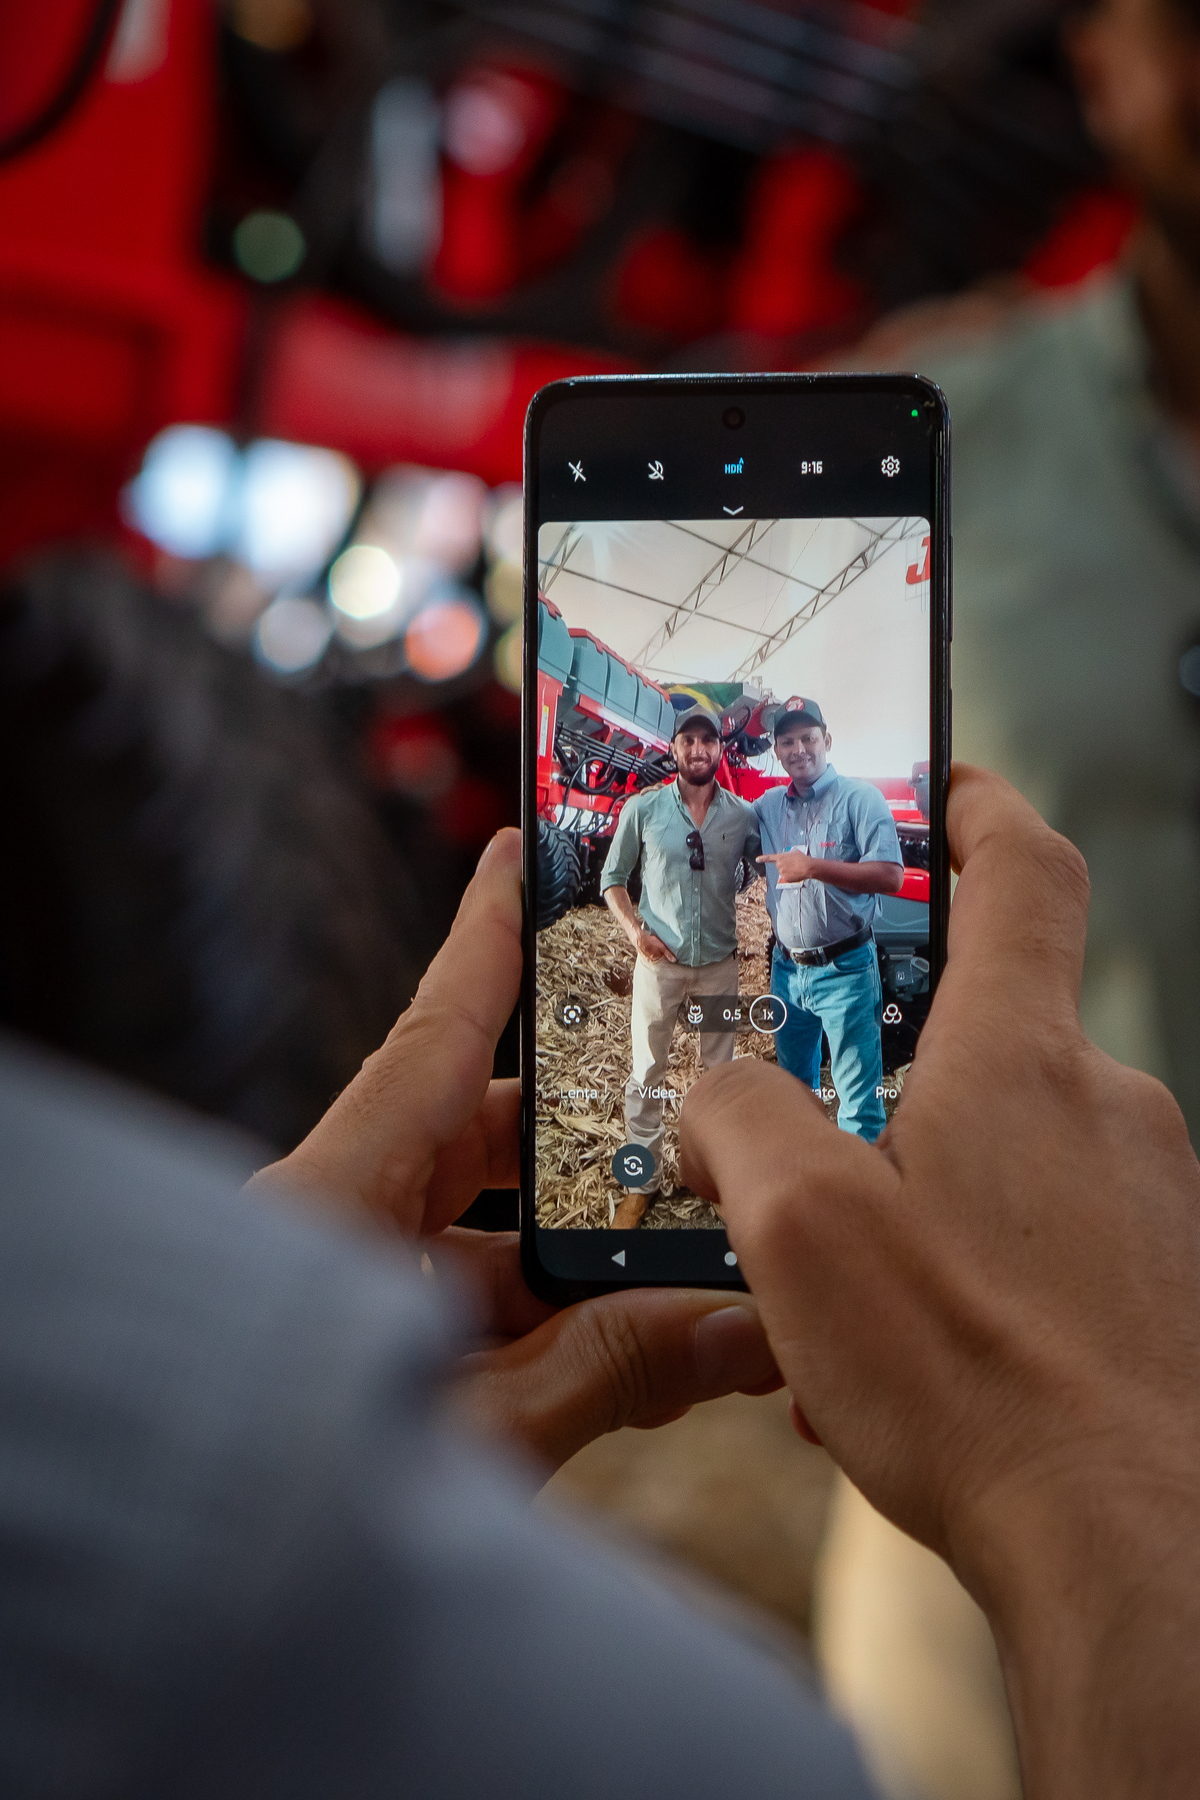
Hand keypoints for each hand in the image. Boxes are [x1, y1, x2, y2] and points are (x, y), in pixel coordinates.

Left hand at [250, 828, 779, 1468]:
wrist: (206, 1610)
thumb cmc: (297, 1512)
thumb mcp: (476, 1436)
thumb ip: (610, 1373)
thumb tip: (751, 1327)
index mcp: (331, 1209)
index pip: (426, 1043)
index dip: (478, 945)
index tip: (512, 854)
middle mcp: (338, 1231)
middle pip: (472, 1136)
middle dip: (584, 1125)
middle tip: (688, 1104)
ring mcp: (350, 1295)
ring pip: (483, 1234)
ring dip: (582, 1247)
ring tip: (696, 1252)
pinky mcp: (364, 1357)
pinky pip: (466, 1307)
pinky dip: (548, 1322)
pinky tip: (640, 1349)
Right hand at [682, 766, 1199, 1799]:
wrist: (1134, 1547)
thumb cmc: (973, 1376)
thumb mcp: (799, 1226)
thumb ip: (735, 1121)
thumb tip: (716, 1099)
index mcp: (1019, 1058)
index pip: (1022, 870)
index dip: (974, 808)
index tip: (935, 785)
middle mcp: (1103, 1105)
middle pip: (991, 1023)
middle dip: (889, 1058)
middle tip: (804, 1114)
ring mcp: (1145, 1198)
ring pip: (1006, 1148)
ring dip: (915, 1191)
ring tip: (838, 1294)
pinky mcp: (1153, 1281)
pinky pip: (1043, 1235)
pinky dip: (962, 1267)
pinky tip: (901, 1362)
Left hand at [758, 849, 815, 884]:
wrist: (807, 867)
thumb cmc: (802, 858)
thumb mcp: (794, 852)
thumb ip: (789, 854)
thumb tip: (789, 856)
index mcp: (780, 857)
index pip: (769, 858)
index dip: (762, 858)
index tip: (757, 859)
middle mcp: (779, 865)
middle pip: (779, 866)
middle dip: (784, 865)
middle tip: (793, 864)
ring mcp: (782, 873)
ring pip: (783, 872)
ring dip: (788, 871)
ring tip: (796, 868)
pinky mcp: (786, 879)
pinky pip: (787, 877)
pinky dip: (791, 876)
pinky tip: (797, 873)